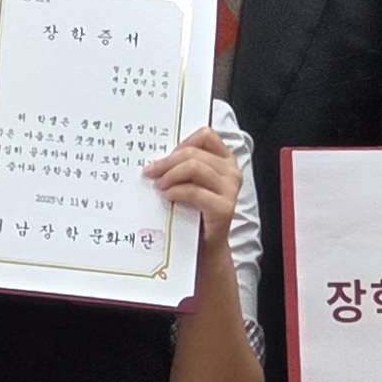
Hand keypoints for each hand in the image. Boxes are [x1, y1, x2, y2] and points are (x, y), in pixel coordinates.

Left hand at [147, 127, 242, 247]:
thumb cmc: (195, 211)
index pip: (206, 135)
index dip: (183, 142)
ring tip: (159, 185)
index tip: (166, 155)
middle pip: (194, 153)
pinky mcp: (224, 207)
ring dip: (170, 175)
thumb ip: (183, 166)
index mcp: (225, 160)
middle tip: (150, 172)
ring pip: (194, 167)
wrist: (204, 245)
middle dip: (167, 161)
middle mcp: (231, 172)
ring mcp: (230, 189)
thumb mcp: (191, 182)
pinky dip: (176, 191)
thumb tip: (157, 157)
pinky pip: (194, 191)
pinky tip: (167, 196)